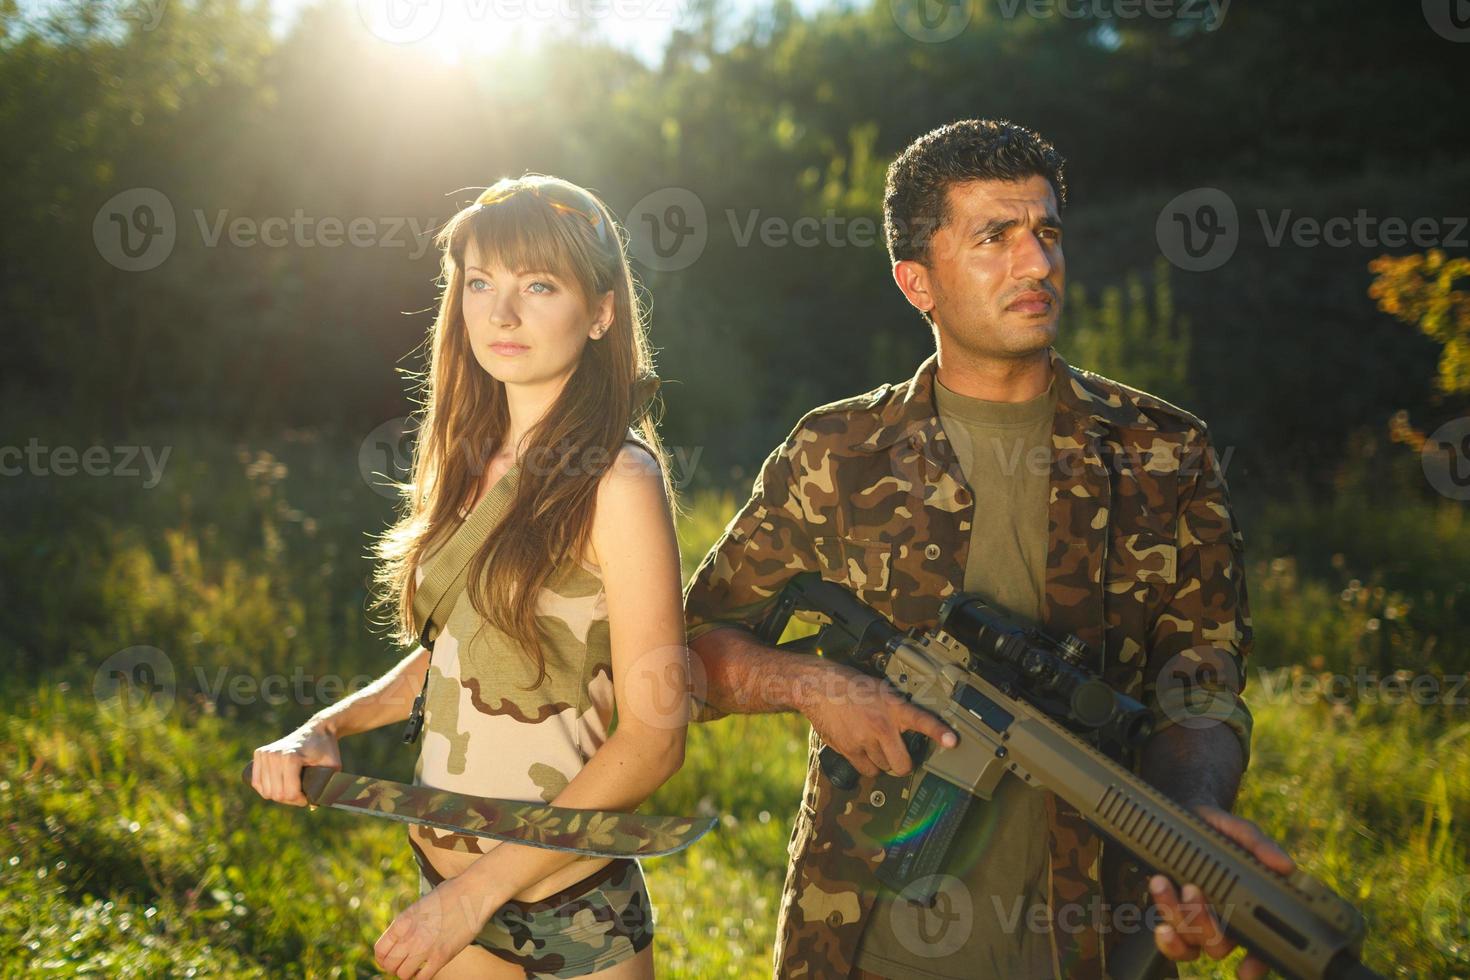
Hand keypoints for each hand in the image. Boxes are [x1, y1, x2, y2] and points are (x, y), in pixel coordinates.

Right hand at [248, 720, 341, 805]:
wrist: (317, 729)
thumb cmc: (327, 749)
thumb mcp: (334, 767)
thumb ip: (332, 786)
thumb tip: (317, 808)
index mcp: (290, 757)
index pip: (289, 793)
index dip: (300, 801)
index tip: (308, 798)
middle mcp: (274, 755)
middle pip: (277, 794)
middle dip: (290, 800)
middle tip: (302, 795)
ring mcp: (265, 753)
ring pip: (266, 791)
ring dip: (279, 795)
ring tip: (292, 790)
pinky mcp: (260, 753)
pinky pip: (256, 782)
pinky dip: (266, 789)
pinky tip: (278, 787)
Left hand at [374, 872, 498, 978]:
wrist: (475, 890)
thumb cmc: (452, 892)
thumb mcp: (422, 904)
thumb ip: (410, 922)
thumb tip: (406, 935)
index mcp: (403, 921)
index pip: (379, 950)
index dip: (383, 959)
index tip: (392, 959)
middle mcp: (410, 935)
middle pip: (389, 965)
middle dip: (395, 967)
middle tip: (405, 964)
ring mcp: (425, 947)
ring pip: (403, 974)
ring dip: (408, 973)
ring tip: (417, 967)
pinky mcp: (442, 956)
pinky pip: (422, 978)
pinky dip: (422, 977)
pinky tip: (429, 969)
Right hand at [799, 662, 957, 777]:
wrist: (819, 688)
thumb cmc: (851, 686)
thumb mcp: (881, 690)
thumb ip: (897, 709)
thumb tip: (911, 726)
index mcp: (893, 707)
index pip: (921, 719)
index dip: (938, 731)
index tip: (952, 741)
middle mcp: (881, 726)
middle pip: (902, 764)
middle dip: (902, 763)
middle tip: (899, 754)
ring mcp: (864, 741)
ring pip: (883, 768)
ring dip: (882, 761)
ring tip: (874, 745)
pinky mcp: (849, 750)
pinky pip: (865, 770)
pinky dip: (866, 765)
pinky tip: (862, 750)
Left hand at [1150, 804, 1295, 978]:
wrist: (1186, 816)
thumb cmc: (1221, 830)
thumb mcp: (1241, 831)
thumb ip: (1260, 846)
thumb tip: (1285, 865)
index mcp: (1250, 908)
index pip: (1262, 946)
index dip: (1257, 963)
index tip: (1247, 967)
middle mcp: (1226, 922)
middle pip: (1218, 945)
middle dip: (1204, 922)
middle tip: (1192, 890)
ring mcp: (1198, 922)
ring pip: (1192, 942)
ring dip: (1177, 917)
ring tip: (1163, 883)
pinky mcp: (1174, 917)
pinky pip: (1172, 945)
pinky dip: (1167, 941)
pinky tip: (1162, 927)